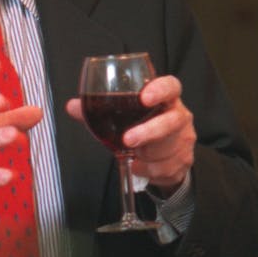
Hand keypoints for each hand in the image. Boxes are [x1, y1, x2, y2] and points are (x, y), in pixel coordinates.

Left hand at [65, 74, 194, 193]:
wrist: (169, 153)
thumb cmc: (144, 126)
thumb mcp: (125, 116)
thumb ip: (100, 110)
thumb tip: (73, 106)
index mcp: (166, 99)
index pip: (171, 86)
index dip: (160, 90)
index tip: (144, 97)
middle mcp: (180, 116)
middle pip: (171, 121)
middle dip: (149, 132)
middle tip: (128, 140)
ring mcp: (185, 139)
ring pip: (166, 150)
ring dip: (145, 157)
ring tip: (133, 155)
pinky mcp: (185, 160)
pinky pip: (164, 169)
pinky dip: (147, 170)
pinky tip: (140, 166)